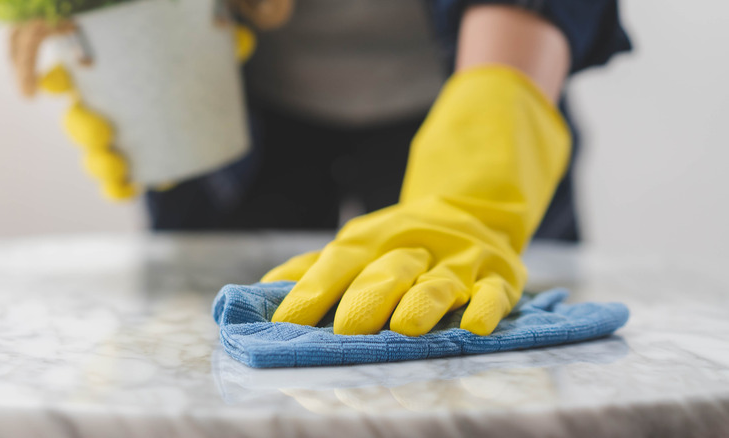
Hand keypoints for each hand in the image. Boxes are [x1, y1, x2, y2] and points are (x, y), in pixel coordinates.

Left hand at [263, 66, 569, 335]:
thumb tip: (266, 291)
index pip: (338, 263)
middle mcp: (414, 247)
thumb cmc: (400, 240)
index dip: (312, 291)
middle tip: (348, 330)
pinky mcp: (498, 276)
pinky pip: (494, 293)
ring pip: (440, 282)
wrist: (473, 207)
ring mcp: (458, 261)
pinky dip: (485, 308)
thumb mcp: (359, 244)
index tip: (287, 322)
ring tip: (405, 327)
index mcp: (374, 240)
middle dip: (369, 298)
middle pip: (389, 271)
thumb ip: (316, 268)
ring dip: (423, 303)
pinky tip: (474, 325)